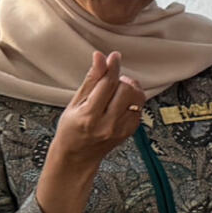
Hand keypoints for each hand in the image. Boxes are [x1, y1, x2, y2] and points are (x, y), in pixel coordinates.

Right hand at [50, 52, 145, 172]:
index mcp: (90, 116)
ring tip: (116, 90)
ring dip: (129, 88)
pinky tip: (120, 103)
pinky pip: (139, 108)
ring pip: (137, 98)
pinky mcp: (131, 131)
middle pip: (126, 89)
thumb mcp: (74, 103)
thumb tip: (100, 58)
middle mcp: (109, 124)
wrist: (78, 156)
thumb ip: (91, 81)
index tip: (114, 56)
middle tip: (110, 81)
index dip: (112, 67)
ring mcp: (122, 129)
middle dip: (120, 79)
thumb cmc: (71, 128)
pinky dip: (132, 100)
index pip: (108, 84)